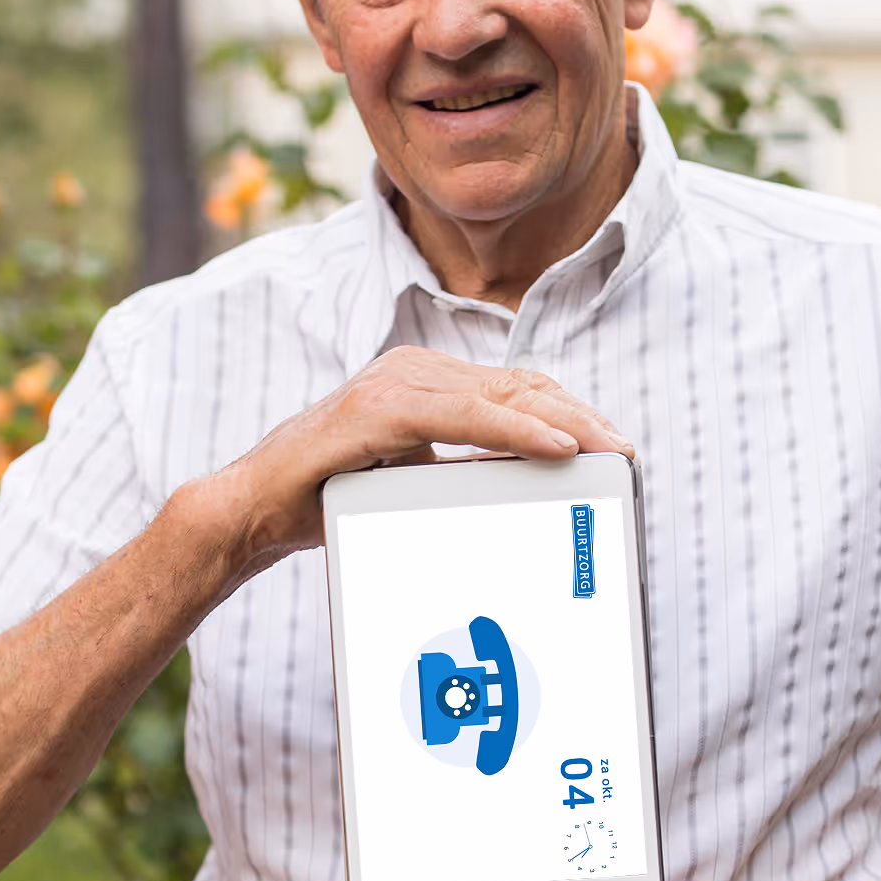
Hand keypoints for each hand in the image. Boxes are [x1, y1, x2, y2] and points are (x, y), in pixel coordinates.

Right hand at [173, 346, 633, 591]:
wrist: (255, 510)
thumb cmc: (332, 498)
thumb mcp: (412, 478)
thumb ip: (460, 465)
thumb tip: (523, 478)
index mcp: (427, 382)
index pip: (514, 389)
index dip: (569, 412)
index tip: (612, 445)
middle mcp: (415, 369)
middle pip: (520, 384)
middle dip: (581, 417)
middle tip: (625, 452)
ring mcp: (395, 382)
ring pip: (500, 394)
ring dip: (562, 422)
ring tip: (607, 451)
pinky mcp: (378, 408)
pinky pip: (463, 416)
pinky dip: (515, 429)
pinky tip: (555, 445)